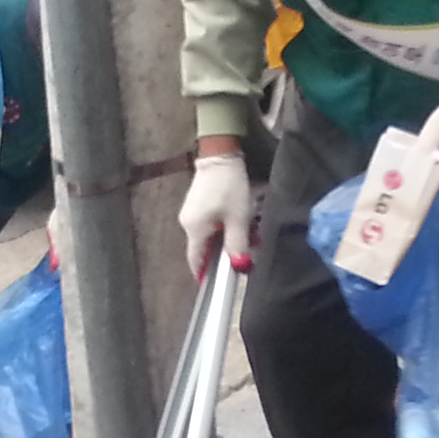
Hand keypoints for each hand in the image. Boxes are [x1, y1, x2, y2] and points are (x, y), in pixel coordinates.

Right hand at [179, 148, 255, 276]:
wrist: (220, 154)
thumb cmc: (229, 187)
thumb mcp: (238, 217)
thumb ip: (237, 244)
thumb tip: (239, 267)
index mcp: (194, 230)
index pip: (195, 260)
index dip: (205, 274)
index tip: (218, 283)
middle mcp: (188, 223)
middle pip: (205, 248)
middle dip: (226, 253)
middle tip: (247, 252)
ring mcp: (191, 212)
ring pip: (210, 235)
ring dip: (228, 238)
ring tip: (251, 232)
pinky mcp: (198, 202)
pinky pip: (211, 222)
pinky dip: (225, 226)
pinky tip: (241, 219)